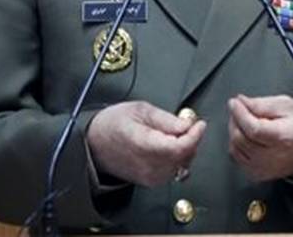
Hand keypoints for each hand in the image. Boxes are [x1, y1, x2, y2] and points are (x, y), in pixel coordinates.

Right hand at [86, 101, 206, 186]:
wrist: (93, 143)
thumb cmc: (112, 124)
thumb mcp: (139, 110)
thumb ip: (165, 119)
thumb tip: (186, 124)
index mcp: (142, 144)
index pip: (178, 147)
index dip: (194, 136)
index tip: (199, 124)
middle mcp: (147, 165)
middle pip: (182, 157)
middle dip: (192, 141)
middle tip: (189, 126)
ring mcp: (148, 176)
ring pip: (180, 166)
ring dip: (186, 151)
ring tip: (177, 136)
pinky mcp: (149, 182)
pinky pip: (172, 172)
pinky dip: (177, 160)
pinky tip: (170, 148)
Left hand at [227, 94, 292, 181]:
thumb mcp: (286, 105)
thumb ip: (262, 103)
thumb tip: (242, 102)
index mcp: (284, 138)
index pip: (253, 129)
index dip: (240, 114)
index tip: (235, 102)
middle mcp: (273, 157)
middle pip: (240, 138)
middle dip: (235, 119)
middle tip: (240, 107)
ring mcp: (263, 168)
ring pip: (234, 147)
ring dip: (234, 130)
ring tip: (246, 120)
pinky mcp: (257, 174)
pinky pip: (236, 156)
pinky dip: (236, 143)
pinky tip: (247, 135)